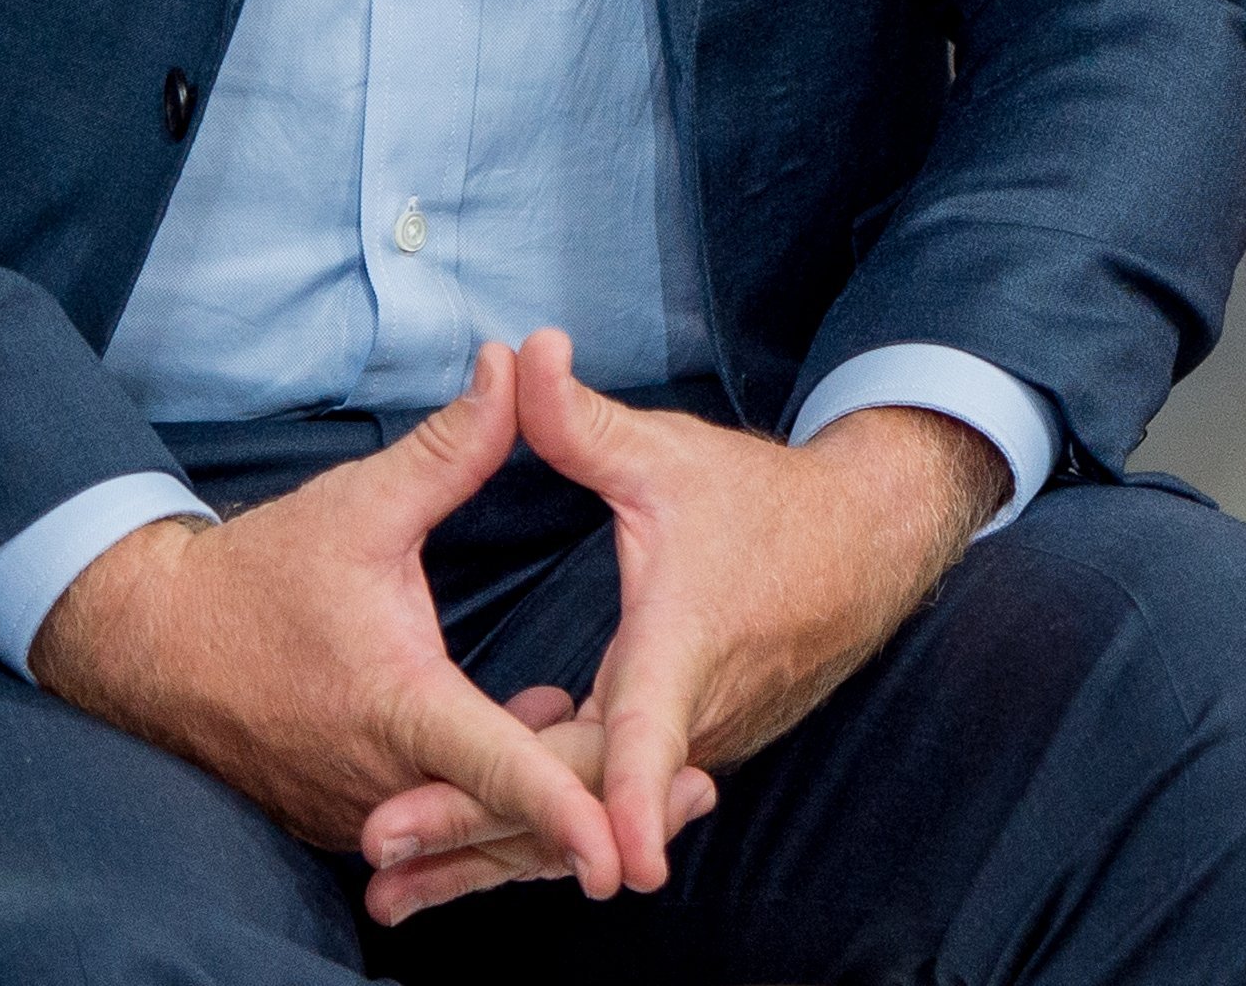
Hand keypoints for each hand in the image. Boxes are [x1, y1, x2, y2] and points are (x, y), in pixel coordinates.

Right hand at [30, 340, 623, 898]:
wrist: (150, 642)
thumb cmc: (257, 574)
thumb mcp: (363, 503)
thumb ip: (452, 445)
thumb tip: (514, 364)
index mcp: (398, 706)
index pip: (499, 769)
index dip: (568, 809)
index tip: (624, 850)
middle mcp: (380, 779)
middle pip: (504, 819)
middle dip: (594, 813)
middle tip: (698, 797)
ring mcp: (358, 809)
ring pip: (471, 828)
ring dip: (545, 807)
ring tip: (639, 781)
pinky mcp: (344, 815)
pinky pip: (435, 821)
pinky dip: (491, 801)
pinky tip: (539, 740)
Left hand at [352, 331, 998, 919]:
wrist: (860, 545)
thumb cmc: (762, 501)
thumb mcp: (665, 455)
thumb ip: (581, 423)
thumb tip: (524, 354)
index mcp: (681, 646)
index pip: (652, 734)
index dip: (633, 801)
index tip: (613, 867)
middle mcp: (690, 716)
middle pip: (581, 795)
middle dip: (480, 831)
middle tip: (384, 850)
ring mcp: (690, 746)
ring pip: (585, 813)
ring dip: (491, 852)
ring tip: (394, 891)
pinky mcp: (682, 754)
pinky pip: (600, 804)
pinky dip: (532, 834)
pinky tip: (461, 859)